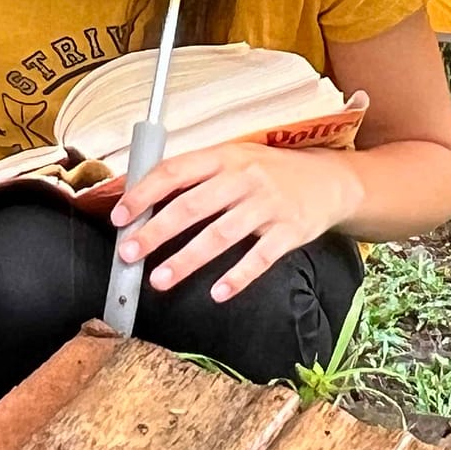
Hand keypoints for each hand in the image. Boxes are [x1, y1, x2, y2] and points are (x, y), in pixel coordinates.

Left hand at [109, 143, 362, 302]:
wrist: (330, 180)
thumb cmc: (271, 172)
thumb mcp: (235, 159)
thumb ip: (197, 175)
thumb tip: (144, 195)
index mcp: (224, 157)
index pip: (175, 171)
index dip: (144, 194)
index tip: (121, 216)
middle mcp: (245, 178)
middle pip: (192, 207)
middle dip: (155, 232)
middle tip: (129, 253)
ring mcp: (268, 205)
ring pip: (221, 235)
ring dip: (187, 260)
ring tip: (160, 280)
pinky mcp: (290, 231)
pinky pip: (260, 258)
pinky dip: (238, 277)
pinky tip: (218, 293)